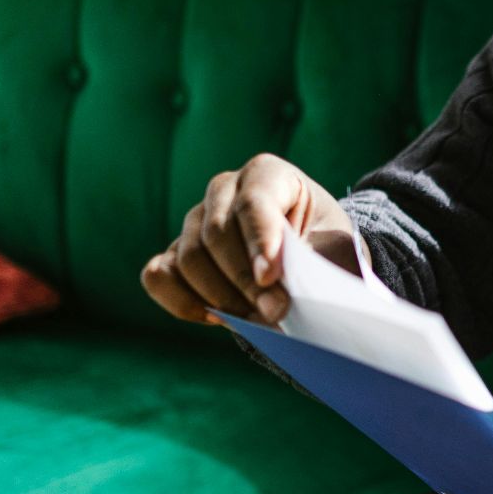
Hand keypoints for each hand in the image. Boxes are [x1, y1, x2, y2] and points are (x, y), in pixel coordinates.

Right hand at [140, 153, 357, 325]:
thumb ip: (312, 261)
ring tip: (258, 319)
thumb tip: (281, 290)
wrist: (312, 258)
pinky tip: (217, 317)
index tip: (270, 277)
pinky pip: (158, 275)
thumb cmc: (326, 247)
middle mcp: (224, 189)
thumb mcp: (334, 248)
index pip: (254, 201)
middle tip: (276, 313)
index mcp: (267, 174)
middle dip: (244, 281)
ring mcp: (195, 219)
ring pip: (188, 258)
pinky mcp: (177, 252)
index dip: (259, 240)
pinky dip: (182, 301)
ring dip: (221, 297)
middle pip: (216, 234)